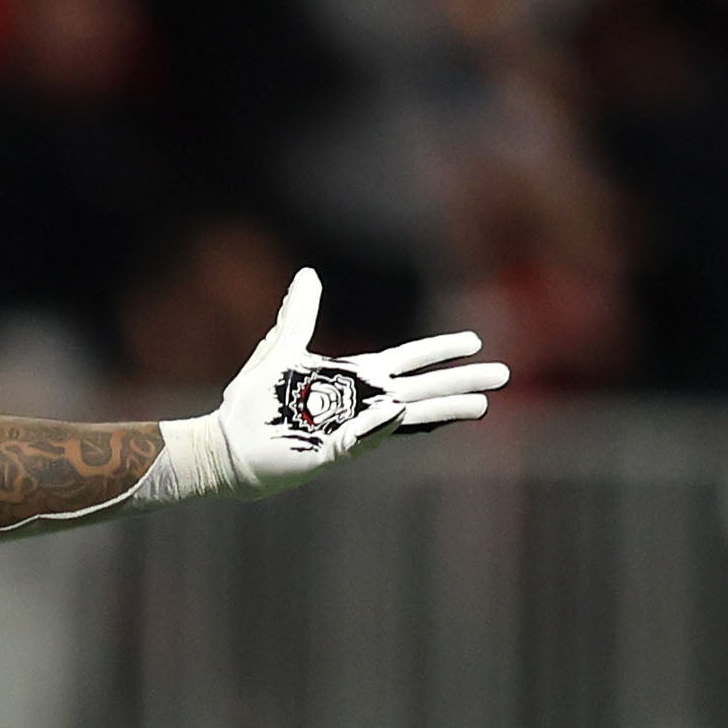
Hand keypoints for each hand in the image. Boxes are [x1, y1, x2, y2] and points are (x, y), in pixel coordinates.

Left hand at [152, 269, 505, 501]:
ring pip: (404, 418)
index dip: (439, 351)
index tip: (474, 341)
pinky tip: (397, 412)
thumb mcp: (280, 348)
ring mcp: (349, 430)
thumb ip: (299, 314)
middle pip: (420, 389)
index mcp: (354, 379)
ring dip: (440, 410)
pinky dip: (376, 428)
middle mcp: (361, 404)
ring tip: (479, 406)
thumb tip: (308, 274)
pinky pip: (358, 440)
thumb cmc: (254, 403)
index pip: (407, 361)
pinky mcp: (327, 452)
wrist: (226, 444)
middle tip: (501, 376)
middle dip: (460, 382)